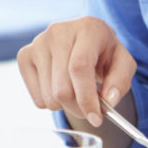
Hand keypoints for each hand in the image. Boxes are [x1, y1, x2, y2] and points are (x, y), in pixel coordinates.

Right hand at [18, 16, 135, 128]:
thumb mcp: (123, 64)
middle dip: (78, 108)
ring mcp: (38, 43)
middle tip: (89, 108)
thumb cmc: (105, 53)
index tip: (96, 118)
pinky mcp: (24, 56)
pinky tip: (60, 85)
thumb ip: (120, 82)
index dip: (86, 97)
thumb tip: (108, 100)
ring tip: (75, 90)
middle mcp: (59, 31)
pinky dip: (51, 102)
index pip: (80, 67)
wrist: (84, 39)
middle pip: (62, 88)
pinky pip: (37, 99)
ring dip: (66, 105)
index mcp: (88, 28)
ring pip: (49, 97)